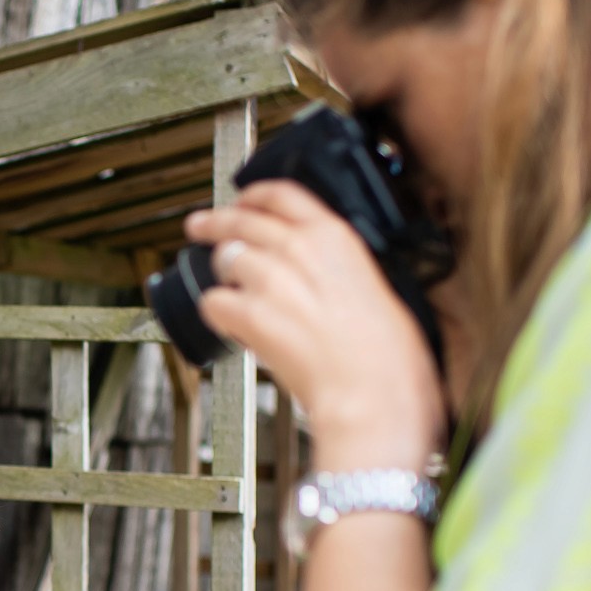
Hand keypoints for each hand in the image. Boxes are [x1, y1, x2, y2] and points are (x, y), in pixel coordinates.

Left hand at [185, 182, 444, 470]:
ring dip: (221, 275)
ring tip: (225, 288)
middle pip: (242, 221)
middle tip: (200, 226)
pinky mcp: (250, 314)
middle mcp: (299, 249)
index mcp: (335, 237)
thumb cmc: (389, 357)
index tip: (242, 200)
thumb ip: (340, 273)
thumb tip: (322, 279)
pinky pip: (214, 302)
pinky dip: (216, 314)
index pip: (282, 194)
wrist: (374, 396)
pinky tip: (228, 324)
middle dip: (216, 223)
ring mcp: (271, 280)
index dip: (253, 195)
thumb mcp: (376, 291)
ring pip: (224, 259)